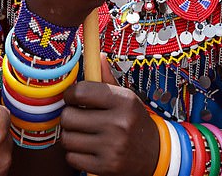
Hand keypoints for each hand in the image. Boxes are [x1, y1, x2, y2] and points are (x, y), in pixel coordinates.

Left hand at [60, 56, 159, 175]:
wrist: (154, 154)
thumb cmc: (134, 122)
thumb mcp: (127, 98)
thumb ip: (108, 80)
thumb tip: (97, 56)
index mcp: (123, 100)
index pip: (81, 91)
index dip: (70, 94)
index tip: (73, 98)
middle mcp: (119, 123)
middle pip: (68, 117)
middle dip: (69, 117)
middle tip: (78, 118)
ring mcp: (112, 147)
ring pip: (67, 139)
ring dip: (71, 137)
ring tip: (83, 134)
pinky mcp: (105, 167)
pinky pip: (72, 158)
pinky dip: (75, 155)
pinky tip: (88, 149)